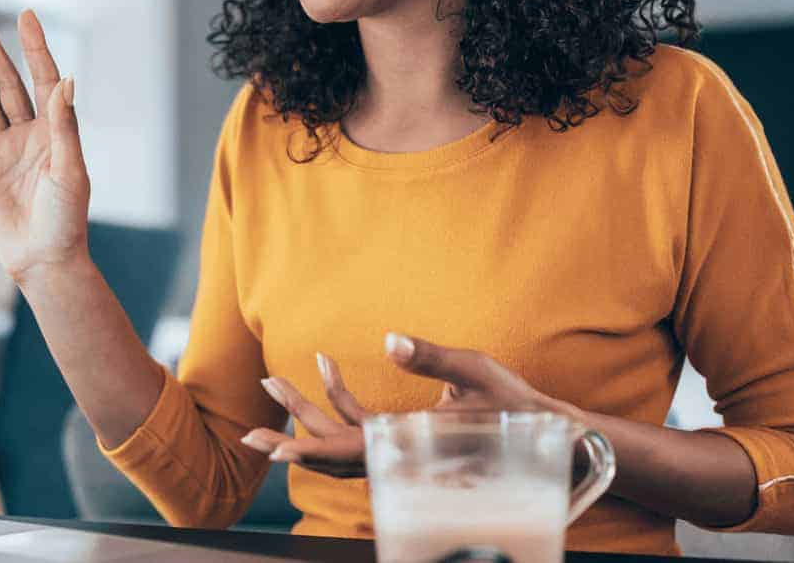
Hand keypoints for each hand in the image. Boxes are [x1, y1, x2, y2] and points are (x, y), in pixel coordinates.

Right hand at [0, 9, 89, 282]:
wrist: (44, 261)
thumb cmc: (67, 220)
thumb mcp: (70, 171)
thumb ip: (64, 126)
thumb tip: (67, 80)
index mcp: (55, 130)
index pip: (44, 79)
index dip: (35, 47)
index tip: (26, 15)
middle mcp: (28, 134)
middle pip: (7, 82)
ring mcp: (2, 150)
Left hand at [240, 333, 583, 478]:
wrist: (543, 431)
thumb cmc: (512, 402)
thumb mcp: (475, 370)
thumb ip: (431, 355)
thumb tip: (389, 340)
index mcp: (411, 444)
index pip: (348, 452)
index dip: (308, 451)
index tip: (272, 450)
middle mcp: (398, 453)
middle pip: (332, 450)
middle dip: (290, 434)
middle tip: (249, 428)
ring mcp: (399, 447)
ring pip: (341, 438)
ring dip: (307, 412)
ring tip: (274, 380)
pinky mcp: (404, 436)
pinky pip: (361, 424)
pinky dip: (339, 398)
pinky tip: (327, 364)